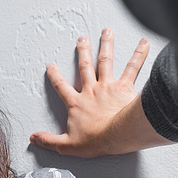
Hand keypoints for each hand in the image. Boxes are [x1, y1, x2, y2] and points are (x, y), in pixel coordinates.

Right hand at [30, 29, 149, 156]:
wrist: (118, 135)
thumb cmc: (96, 139)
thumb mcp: (67, 145)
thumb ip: (49, 141)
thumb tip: (34, 138)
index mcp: (77, 103)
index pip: (61, 87)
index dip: (55, 76)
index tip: (51, 66)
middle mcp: (91, 90)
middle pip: (84, 67)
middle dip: (82, 52)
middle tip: (82, 39)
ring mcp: (108, 86)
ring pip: (105, 61)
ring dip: (106, 45)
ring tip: (106, 32)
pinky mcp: (125, 87)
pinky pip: (133, 67)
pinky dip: (139, 54)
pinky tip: (144, 43)